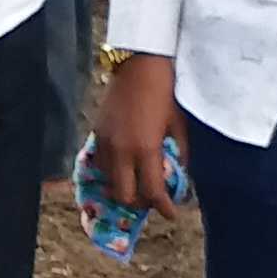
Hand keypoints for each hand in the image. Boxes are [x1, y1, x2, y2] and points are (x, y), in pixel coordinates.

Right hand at [94, 51, 174, 215]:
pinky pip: (102, 163)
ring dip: (125, 187)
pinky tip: (125, 165)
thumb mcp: (179, 126)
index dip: (163, 207)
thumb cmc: (166, 93)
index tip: (171, 213)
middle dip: (140, 203)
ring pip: (109, 182)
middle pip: (124, 196)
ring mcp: (105, 142)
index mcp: (145, 149)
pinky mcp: (96, 133)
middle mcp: (121, 150)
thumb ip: (179, 155)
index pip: (152, 192)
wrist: (141, 64)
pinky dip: (114, 171)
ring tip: (138, 182)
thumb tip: (179, 177)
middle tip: (153, 199)